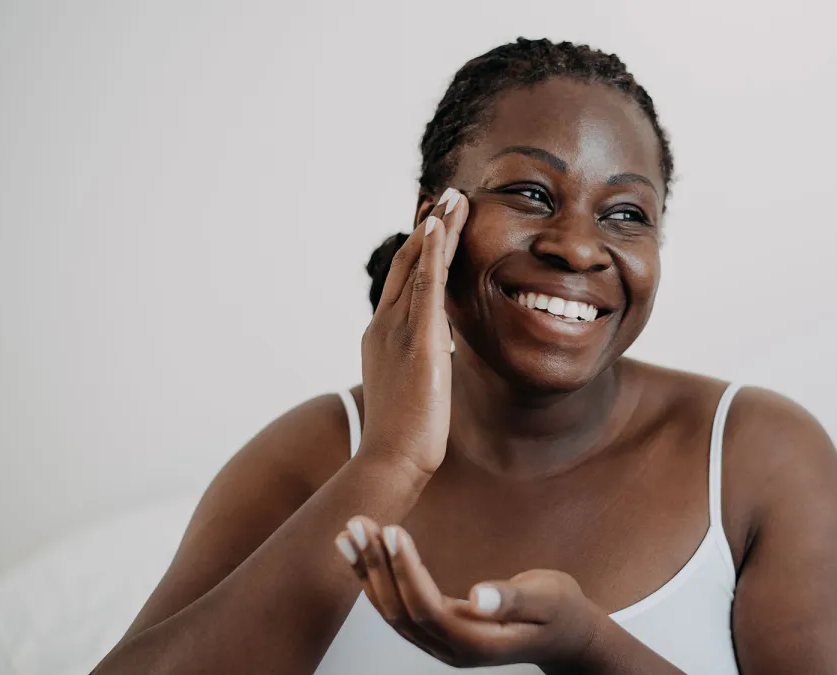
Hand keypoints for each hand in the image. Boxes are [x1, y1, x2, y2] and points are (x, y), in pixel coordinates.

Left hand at [334, 516, 601, 668]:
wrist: (566, 636)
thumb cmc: (561, 612)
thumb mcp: (548, 599)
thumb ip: (514, 599)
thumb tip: (479, 597)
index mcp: (477, 644)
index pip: (428, 608)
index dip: (406, 571)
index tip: (392, 531)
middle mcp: (451, 649)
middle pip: (400, 611)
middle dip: (376, 566)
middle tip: (359, 523)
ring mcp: (440, 644)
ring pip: (391, 611)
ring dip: (368, 570)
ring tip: (350, 531)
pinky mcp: (436, 629)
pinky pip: (396, 606)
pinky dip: (375, 578)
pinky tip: (360, 551)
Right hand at [359, 188, 466, 475]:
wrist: (389, 461)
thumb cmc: (403, 437)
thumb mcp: (412, 390)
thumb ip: (421, 364)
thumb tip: (437, 355)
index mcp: (381, 338)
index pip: (403, 284)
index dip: (420, 252)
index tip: (435, 225)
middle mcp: (384, 327)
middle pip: (408, 266)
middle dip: (428, 229)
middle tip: (446, 198)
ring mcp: (398, 332)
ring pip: (418, 268)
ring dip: (436, 230)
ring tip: (454, 199)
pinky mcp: (417, 342)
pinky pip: (425, 288)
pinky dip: (432, 255)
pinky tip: (440, 228)